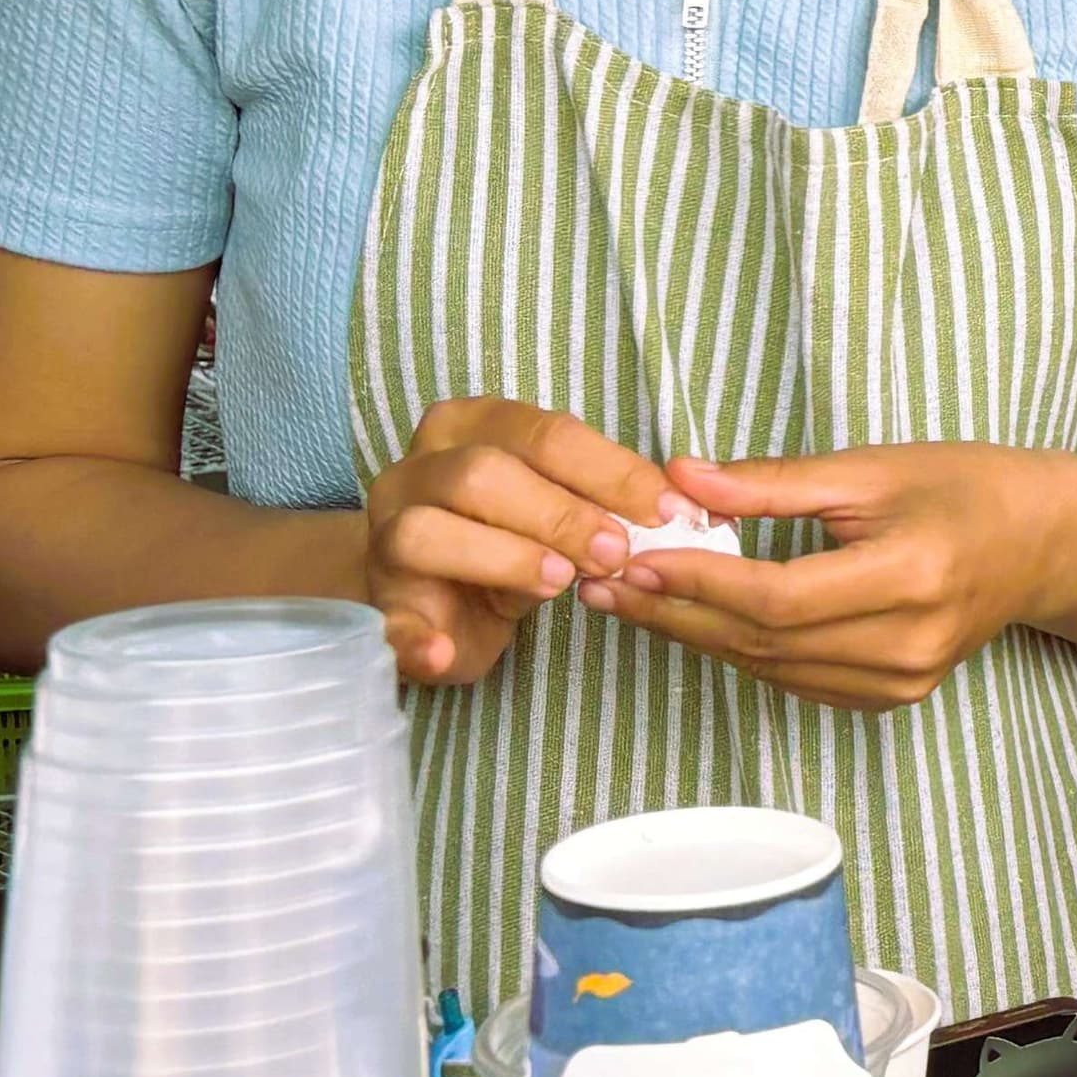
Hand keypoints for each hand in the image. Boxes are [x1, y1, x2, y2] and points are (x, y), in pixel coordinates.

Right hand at [362, 401, 673, 686]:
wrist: (431, 595)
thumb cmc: (509, 537)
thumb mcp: (560, 507)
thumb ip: (611, 502)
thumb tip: (699, 509)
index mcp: (469, 426)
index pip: (545, 433)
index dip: (611, 471)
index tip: (667, 509)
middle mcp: (418, 469)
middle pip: (483, 473)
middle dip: (560, 513)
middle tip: (616, 551)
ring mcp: (386, 536)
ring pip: (428, 531)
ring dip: (502, 557)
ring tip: (560, 583)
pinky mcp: (377, 604)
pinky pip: (386, 618)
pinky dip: (414, 637)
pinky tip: (443, 650)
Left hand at [578, 443, 1072, 713]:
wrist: (1041, 544)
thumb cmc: (963, 486)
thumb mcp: (871, 467)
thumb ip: (772, 482)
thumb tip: (679, 477)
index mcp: (910, 575)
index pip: (779, 596)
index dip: (701, 581)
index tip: (635, 555)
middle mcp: (907, 644)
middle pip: (765, 642)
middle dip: (676, 612)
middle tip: (605, 581)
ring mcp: (901, 683)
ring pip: (771, 669)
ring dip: (695, 635)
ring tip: (628, 599)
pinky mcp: (891, 699)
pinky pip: (795, 681)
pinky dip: (740, 651)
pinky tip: (693, 620)